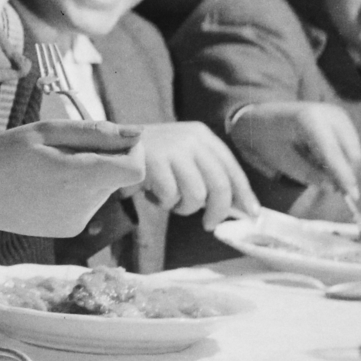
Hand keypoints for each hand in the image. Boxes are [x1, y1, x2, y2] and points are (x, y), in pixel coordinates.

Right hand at [0, 121, 146, 245]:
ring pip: (102, 187)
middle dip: (100, 157)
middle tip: (59, 150)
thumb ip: (94, 132)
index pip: (135, 168)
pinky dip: (74, 190)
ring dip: (85, 173)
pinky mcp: (70, 229)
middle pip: (117, 175)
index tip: (105, 137)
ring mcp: (78, 220)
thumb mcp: (44, 131)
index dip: (129, 149)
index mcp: (79, 177)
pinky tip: (43, 186)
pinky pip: (87, 201)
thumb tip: (137, 133)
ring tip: (46, 168)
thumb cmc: (2, 155)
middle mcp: (84, 205)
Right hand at [135, 121, 259, 226]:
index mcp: (202, 136)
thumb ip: (207, 174)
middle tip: (208, 224)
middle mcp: (190, 138)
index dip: (244, 194)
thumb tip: (241, 207)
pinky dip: (162, 202)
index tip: (251, 214)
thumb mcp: (182, 157)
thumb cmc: (150, 159)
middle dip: (217, 211)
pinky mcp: (154, 160)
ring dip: (182, 206)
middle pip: (219, 185)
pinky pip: (170, 195)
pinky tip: (151, 194)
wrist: (108, 145)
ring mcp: (172, 148)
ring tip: (168, 201)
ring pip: (196, 194)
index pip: (231, 168)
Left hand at [228, 101, 360, 198]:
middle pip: (351, 152)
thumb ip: (308, 174)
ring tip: (314, 168)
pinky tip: (317, 158)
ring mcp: (339, 114)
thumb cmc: (267, 140)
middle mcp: (329, 112)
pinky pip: (350, 148)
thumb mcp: (281, 161)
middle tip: (334, 192)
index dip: (343, 174)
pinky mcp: (343, 120)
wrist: (262, 118)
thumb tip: (334, 188)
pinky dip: (340, 160)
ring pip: (354, 152)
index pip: (332, 151)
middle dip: (345, 174)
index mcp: (308, 118)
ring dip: (342, 168)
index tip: (353, 197)